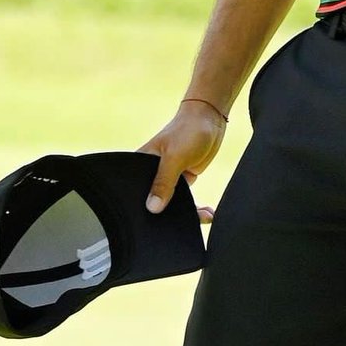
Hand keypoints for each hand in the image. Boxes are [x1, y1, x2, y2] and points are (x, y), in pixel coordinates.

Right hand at [138, 99, 226, 223]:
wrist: (210, 119)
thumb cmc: (187, 129)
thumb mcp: (174, 156)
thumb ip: (164, 182)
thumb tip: (153, 208)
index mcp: (141, 165)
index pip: (135, 193)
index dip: (141, 211)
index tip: (154, 225)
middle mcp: (152, 174)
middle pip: (154, 203)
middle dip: (167, 217)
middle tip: (182, 226)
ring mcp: (168, 178)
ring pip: (173, 205)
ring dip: (187, 214)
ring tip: (202, 217)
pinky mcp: (183, 180)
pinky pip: (187, 200)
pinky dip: (197, 208)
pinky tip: (208, 213)